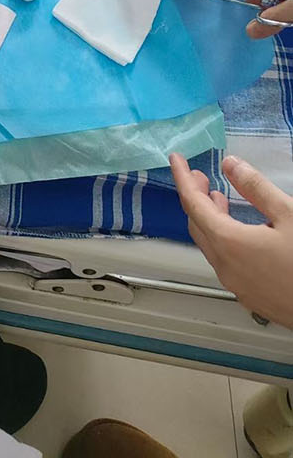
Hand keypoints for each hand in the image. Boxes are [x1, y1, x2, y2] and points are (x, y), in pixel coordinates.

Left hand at [171, 153, 292, 327]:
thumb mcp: (288, 214)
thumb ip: (256, 188)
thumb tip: (231, 165)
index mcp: (229, 244)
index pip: (192, 204)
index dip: (182, 178)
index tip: (175, 160)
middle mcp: (226, 267)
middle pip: (197, 225)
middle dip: (194, 197)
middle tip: (200, 176)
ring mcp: (237, 286)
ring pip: (210, 246)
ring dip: (209, 219)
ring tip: (217, 199)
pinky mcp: (250, 297)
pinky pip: (225, 263)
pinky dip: (222, 240)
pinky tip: (238, 232)